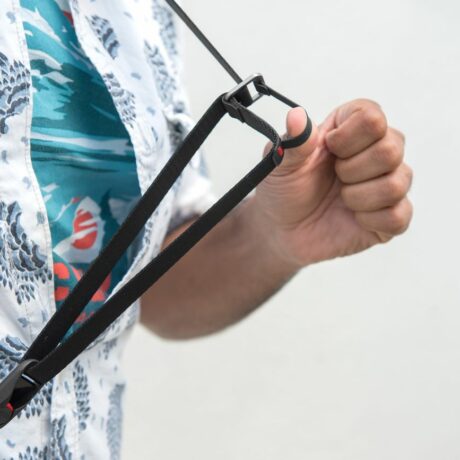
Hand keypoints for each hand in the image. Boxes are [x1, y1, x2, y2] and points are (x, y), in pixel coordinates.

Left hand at [253, 99, 412, 267]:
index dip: (347, 137)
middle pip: (391, 149)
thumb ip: (294, 141)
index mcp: (350, 129)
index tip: (328, 149)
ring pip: (398, 183)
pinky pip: (398, 216)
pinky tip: (353, 218)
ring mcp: (386, 184)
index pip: (372, 116)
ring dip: (358, 197)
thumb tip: (297, 116)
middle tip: (334, 178)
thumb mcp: (281, 164)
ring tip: (341, 199)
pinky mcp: (391, 217)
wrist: (284, 231)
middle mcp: (375, 152)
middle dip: (351, 170)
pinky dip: (369, 220)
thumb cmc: (285, 191)